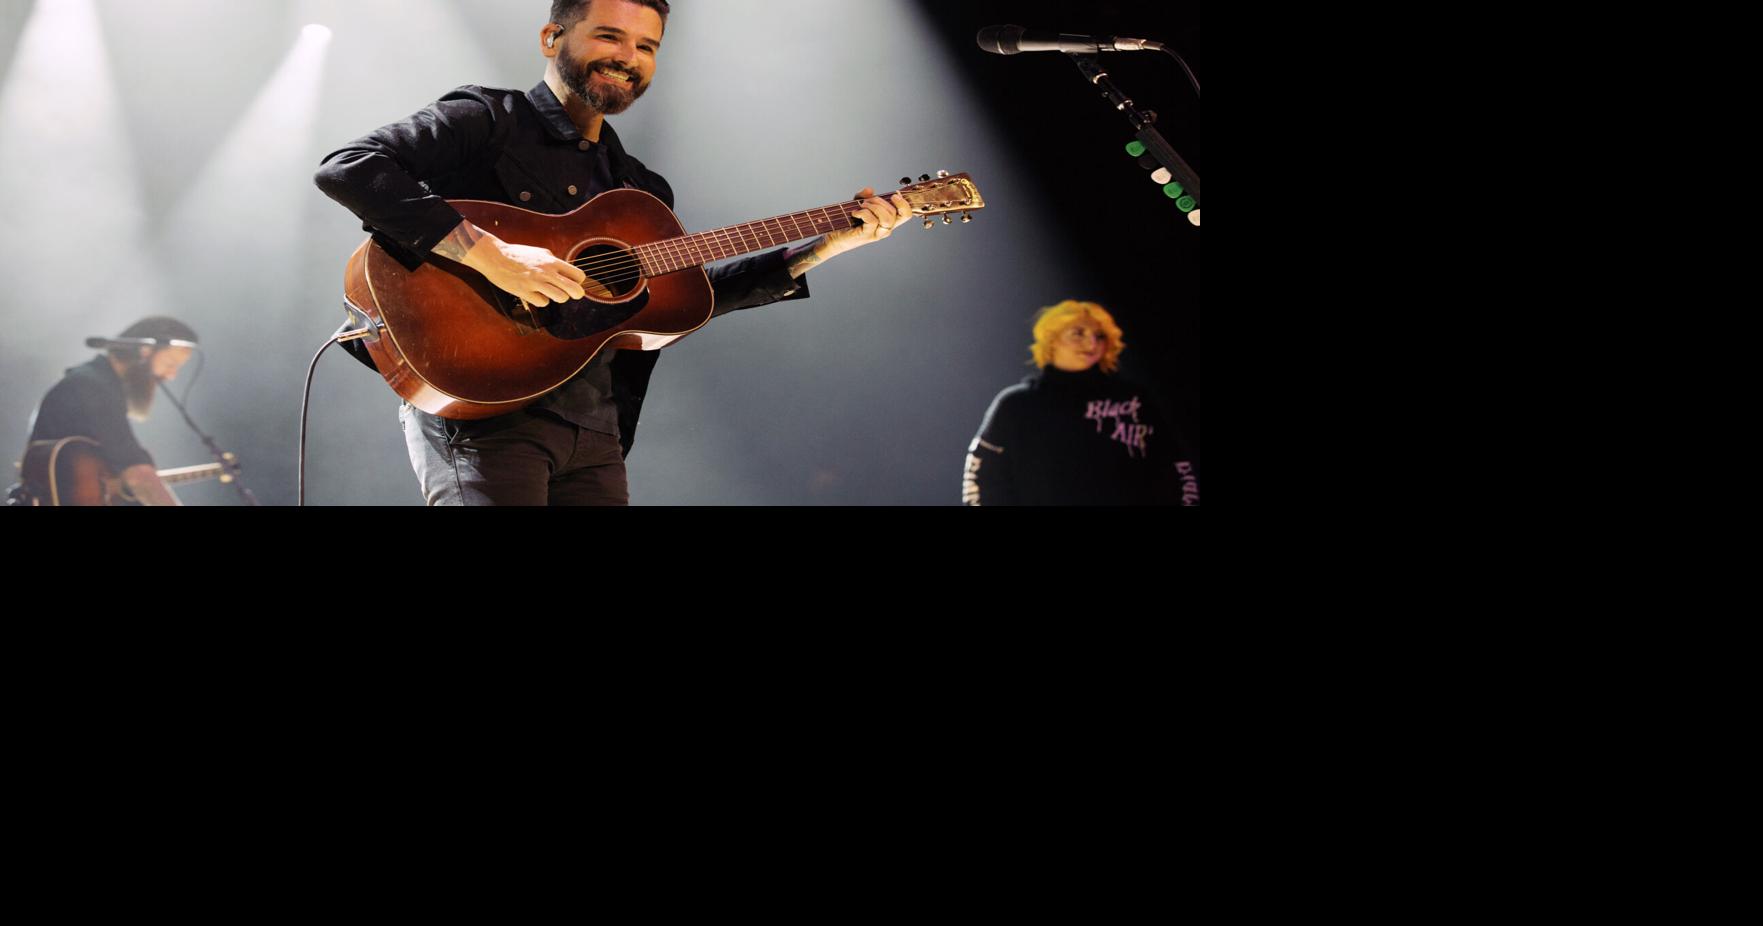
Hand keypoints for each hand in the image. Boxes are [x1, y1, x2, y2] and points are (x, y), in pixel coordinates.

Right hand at [473, 240, 588, 306]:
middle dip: (577, 294)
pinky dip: (540, 300)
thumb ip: (555, 262)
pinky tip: (533, 293)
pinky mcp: (525, 292)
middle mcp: (546, 272)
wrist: (495, 257)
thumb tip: (569, 274)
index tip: (572, 282)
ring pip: (561, 298)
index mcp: (552, 261)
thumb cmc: (518, 255)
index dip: (578, 281)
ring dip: (558, 297)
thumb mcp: (540, 253)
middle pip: (575, 290)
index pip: (578, 275)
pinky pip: (543, 303)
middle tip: (572, 294)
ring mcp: (536, 283)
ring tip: (549, 292)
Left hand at [821, 186, 912, 257]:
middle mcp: (885, 229)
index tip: (894, 195)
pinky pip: (872, 220)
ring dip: (874, 207)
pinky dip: (863, 212)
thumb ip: (864, 196)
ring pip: (887, 218)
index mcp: (887, 221)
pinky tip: (854, 212)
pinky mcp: (866, 236)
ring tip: (862, 206)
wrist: (834, 236)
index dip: (904, 204)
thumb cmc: (847, 221)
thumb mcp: (857, 204)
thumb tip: (870, 190)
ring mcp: (876, 234)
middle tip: (866, 201)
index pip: (905, 215)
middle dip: (880, 201)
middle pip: (895, 214)